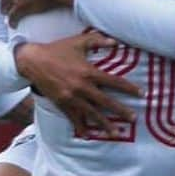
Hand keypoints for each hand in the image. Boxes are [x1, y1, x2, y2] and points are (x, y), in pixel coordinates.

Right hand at [15, 31, 139, 133]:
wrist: (33, 61)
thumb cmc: (57, 49)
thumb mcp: (78, 42)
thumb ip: (98, 40)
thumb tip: (116, 42)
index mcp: (88, 72)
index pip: (114, 82)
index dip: (129, 88)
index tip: (141, 93)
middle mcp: (82, 87)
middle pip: (106, 102)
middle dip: (121, 111)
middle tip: (134, 119)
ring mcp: (71, 98)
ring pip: (92, 114)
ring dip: (105, 124)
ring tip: (116, 133)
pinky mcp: (62, 104)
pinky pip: (74, 118)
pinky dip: (81, 127)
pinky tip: (88, 135)